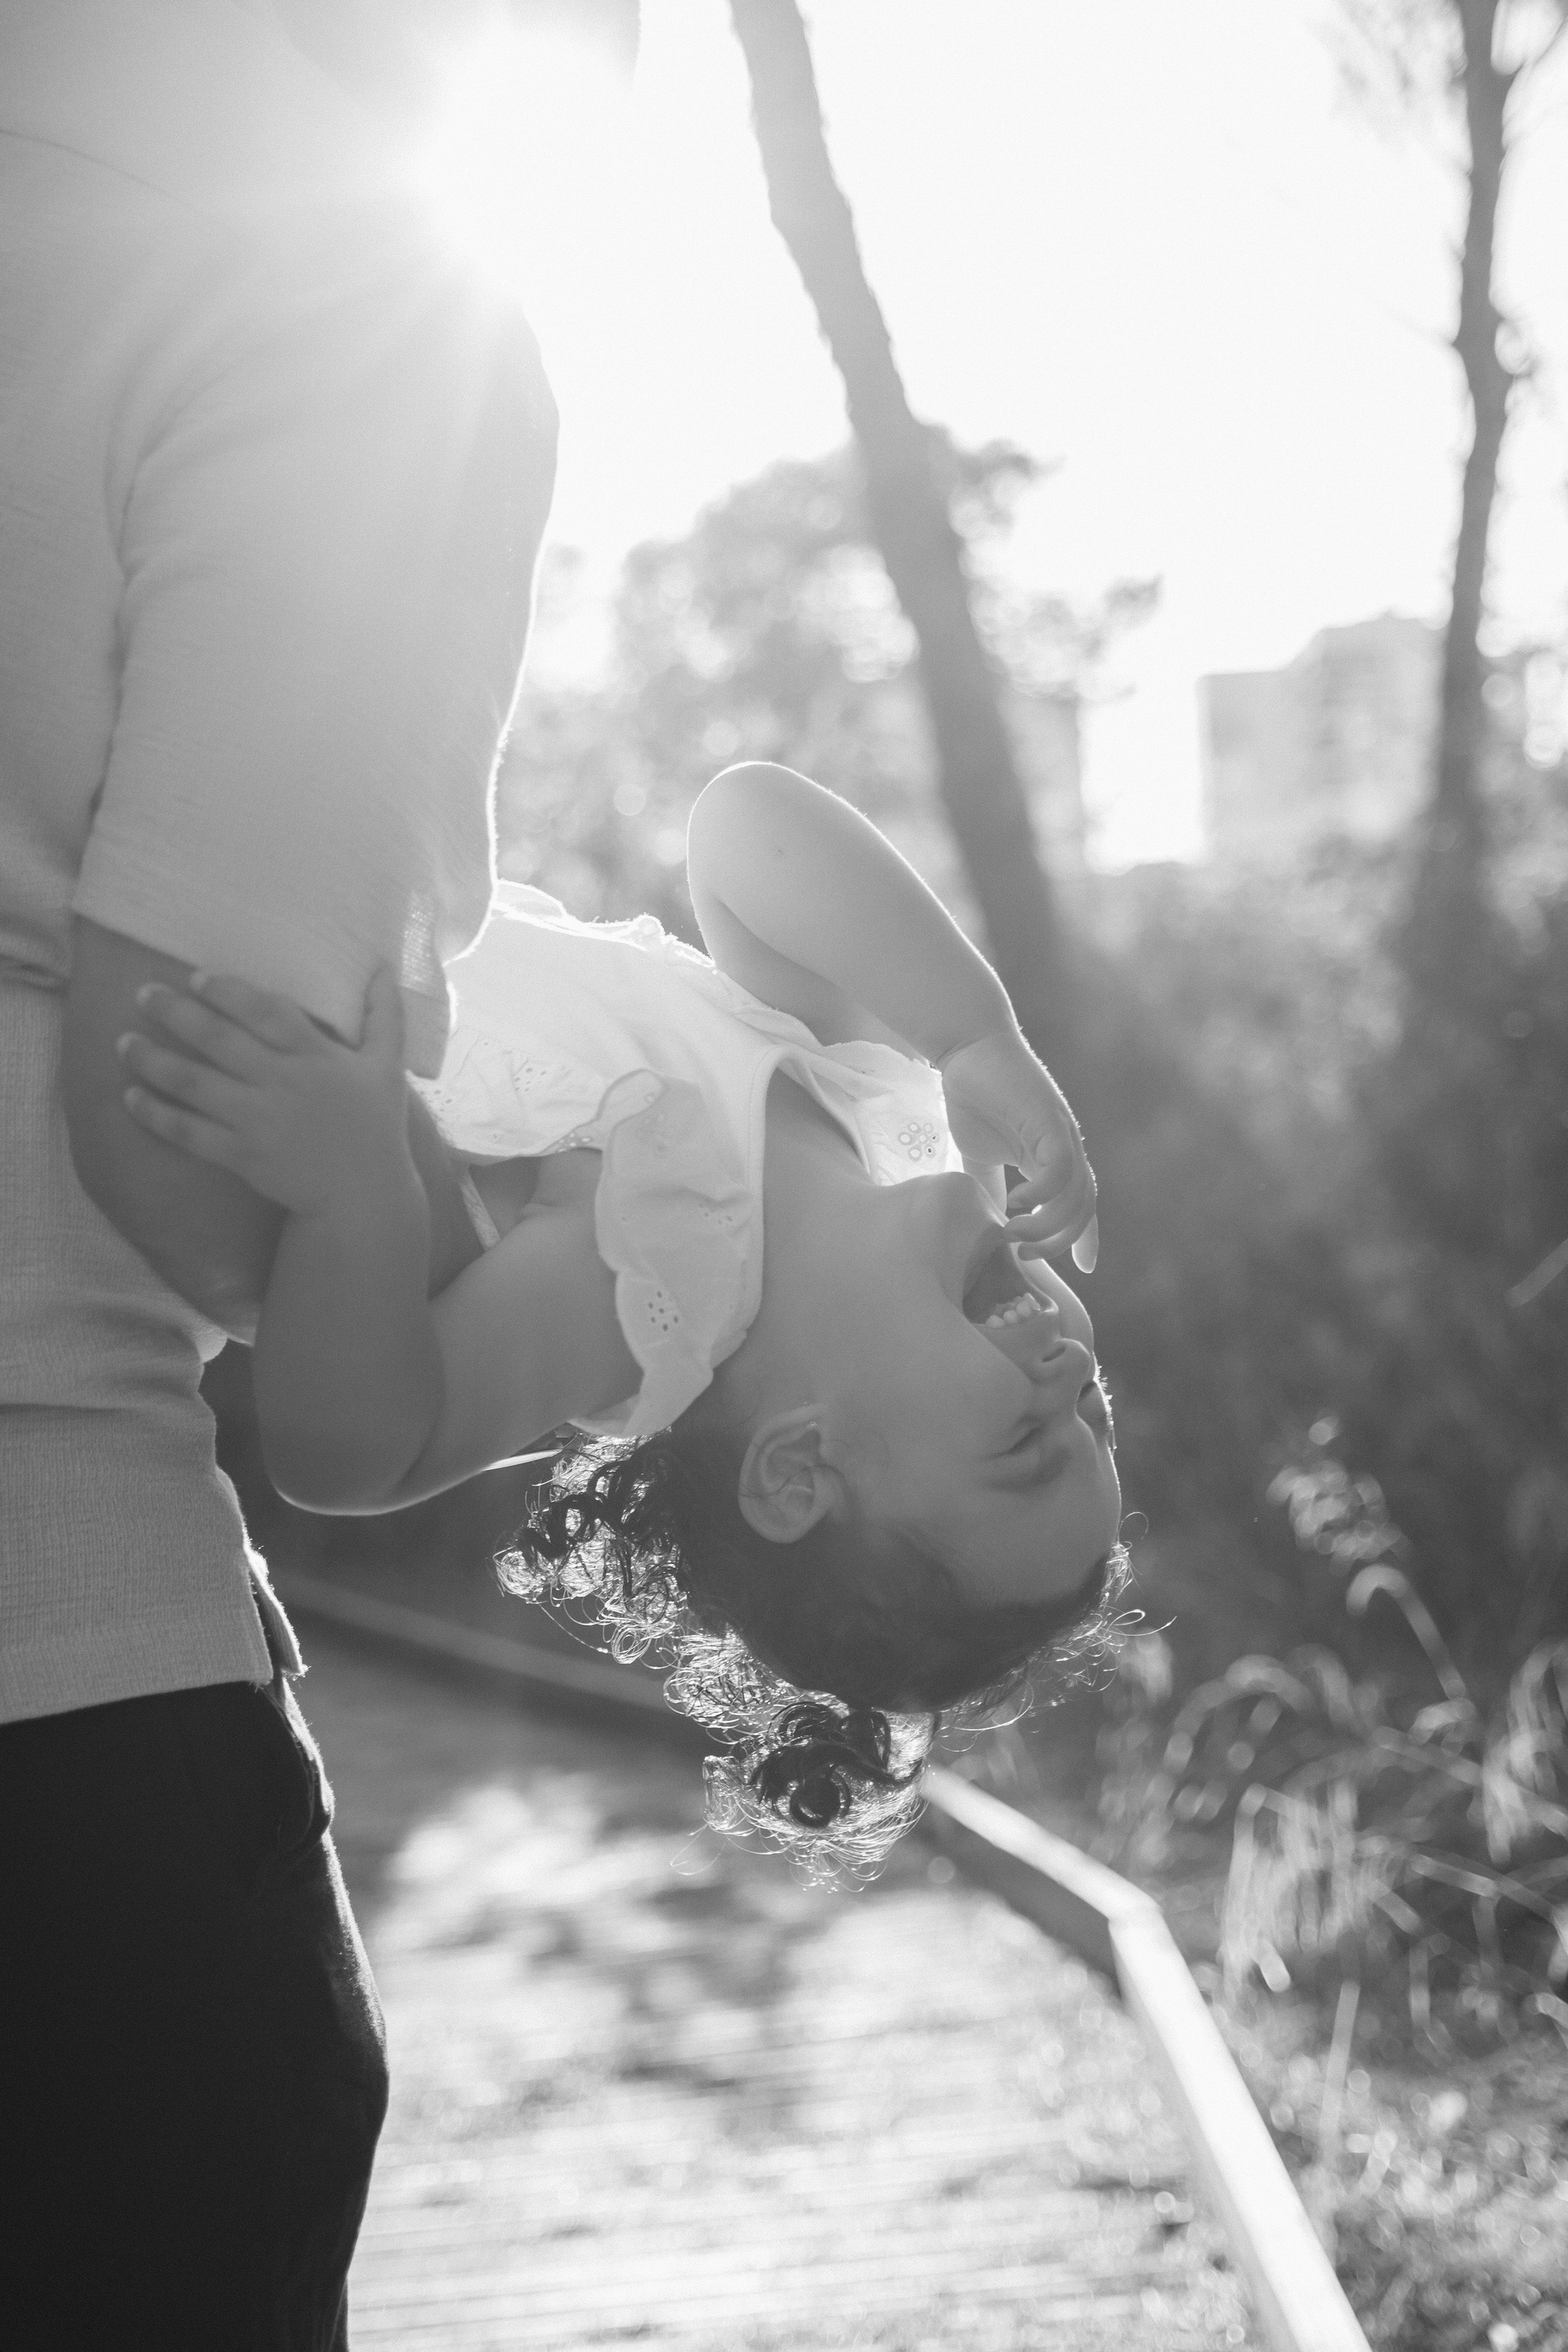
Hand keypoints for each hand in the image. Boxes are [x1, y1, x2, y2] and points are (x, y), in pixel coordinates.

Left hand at [118, 967, 411, 1220]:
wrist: (363, 1197)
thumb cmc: (375, 1126)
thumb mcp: (388, 1067)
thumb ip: (385, 1016)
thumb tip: (383, 967)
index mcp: (316, 1057)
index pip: (267, 1013)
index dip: (229, 992)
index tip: (196, 977)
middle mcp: (283, 1083)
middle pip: (220, 1040)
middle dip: (176, 1013)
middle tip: (144, 994)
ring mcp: (258, 1121)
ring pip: (195, 1083)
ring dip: (153, 1060)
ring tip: (123, 1042)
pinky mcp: (241, 1155)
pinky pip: (189, 1131)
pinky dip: (157, 1114)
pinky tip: (130, 1097)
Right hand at [938, 1026, 1098, 1271]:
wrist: (968, 1049)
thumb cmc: (974, 1096)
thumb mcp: (981, 1154)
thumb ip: (991, 1186)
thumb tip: (987, 1222)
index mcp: (1053, 1158)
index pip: (1081, 1204)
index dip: (1086, 1237)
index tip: (1084, 1270)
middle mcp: (1066, 1149)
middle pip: (1083, 1207)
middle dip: (1060, 1241)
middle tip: (1026, 1256)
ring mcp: (1061, 1134)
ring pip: (1075, 1195)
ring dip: (1047, 1225)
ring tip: (1013, 1235)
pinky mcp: (1049, 1121)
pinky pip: (1058, 1169)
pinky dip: (1040, 1196)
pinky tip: (1013, 1205)